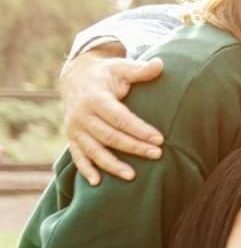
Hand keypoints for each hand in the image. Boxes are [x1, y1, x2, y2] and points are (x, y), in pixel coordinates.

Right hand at [59, 50, 164, 184]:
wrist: (76, 78)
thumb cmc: (106, 74)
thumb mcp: (121, 67)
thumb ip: (140, 69)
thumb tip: (161, 64)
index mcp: (95, 98)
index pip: (120, 118)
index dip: (139, 129)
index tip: (160, 139)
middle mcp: (82, 115)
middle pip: (110, 136)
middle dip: (134, 147)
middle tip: (157, 155)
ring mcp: (75, 129)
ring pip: (94, 150)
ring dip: (112, 165)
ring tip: (132, 176)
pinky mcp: (73, 138)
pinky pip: (78, 156)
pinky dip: (86, 169)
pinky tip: (97, 183)